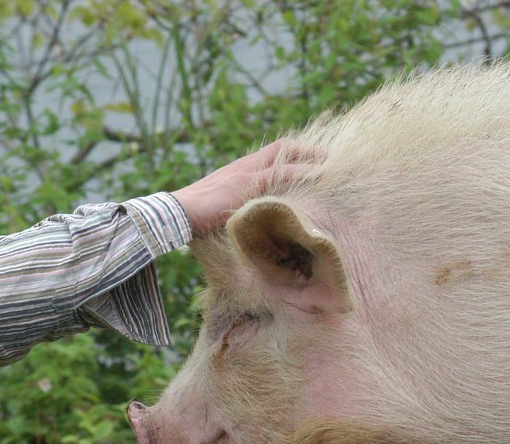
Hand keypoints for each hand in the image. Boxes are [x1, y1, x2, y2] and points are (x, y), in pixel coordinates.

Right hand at [170, 139, 325, 237]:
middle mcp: (244, 165)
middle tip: (328, 159)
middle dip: (306, 151)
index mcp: (237, 170)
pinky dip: (303, 171)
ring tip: (332, 166)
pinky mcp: (249, 183)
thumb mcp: (219, 211)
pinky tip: (320, 175)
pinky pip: (283, 171)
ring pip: (285, 157)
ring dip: (311, 159)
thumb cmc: (193, 218)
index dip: (291, 154)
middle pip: (281, 148)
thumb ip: (236, 212)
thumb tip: (246, 228)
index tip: (309, 160)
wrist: (177, 213)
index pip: (269, 154)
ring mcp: (247, 172)